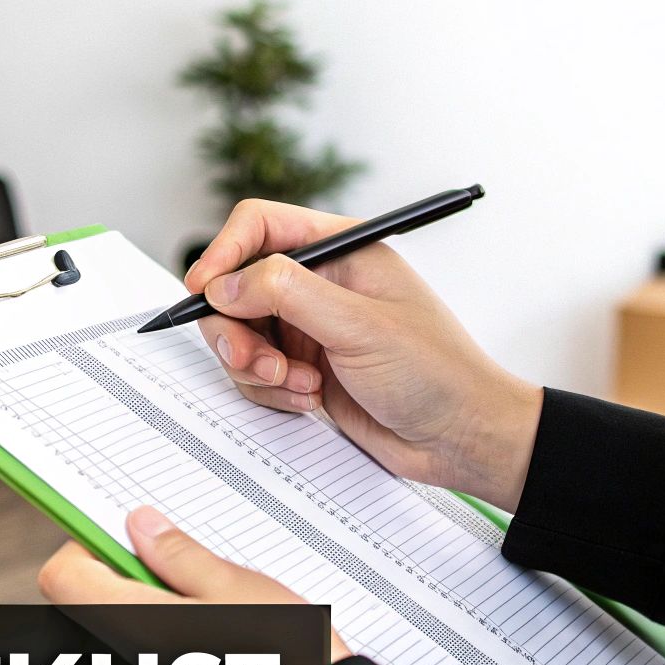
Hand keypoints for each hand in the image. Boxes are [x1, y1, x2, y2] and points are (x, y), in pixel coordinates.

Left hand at [39, 506, 351, 663]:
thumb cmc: (288, 662)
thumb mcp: (237, 588)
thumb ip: (179, 556)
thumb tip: (140, 527)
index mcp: (132, 627)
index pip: (63, 578)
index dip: (90, 551)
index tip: (129, 545)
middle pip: (93, 617)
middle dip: (128, 591)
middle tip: (185, 583)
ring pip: (123, 656)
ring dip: (150, 633)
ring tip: (213, 629)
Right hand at [185, 199, 542, 511]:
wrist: (462, 438)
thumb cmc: (436, 372)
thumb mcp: (359, 325)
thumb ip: (286, 294)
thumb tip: (223, 284)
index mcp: (341, 249)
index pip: (261, 226)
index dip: (223, 253)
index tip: (202, 290)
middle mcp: (320, 283)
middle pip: (236, 286)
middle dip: (237, 329)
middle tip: (255, 362)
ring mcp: (310, 328)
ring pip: (240, 335)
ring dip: (256, 367)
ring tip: (300, 386)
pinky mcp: (304, 368)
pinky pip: (255, 374)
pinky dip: (271, 392)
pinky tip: (311, 401)